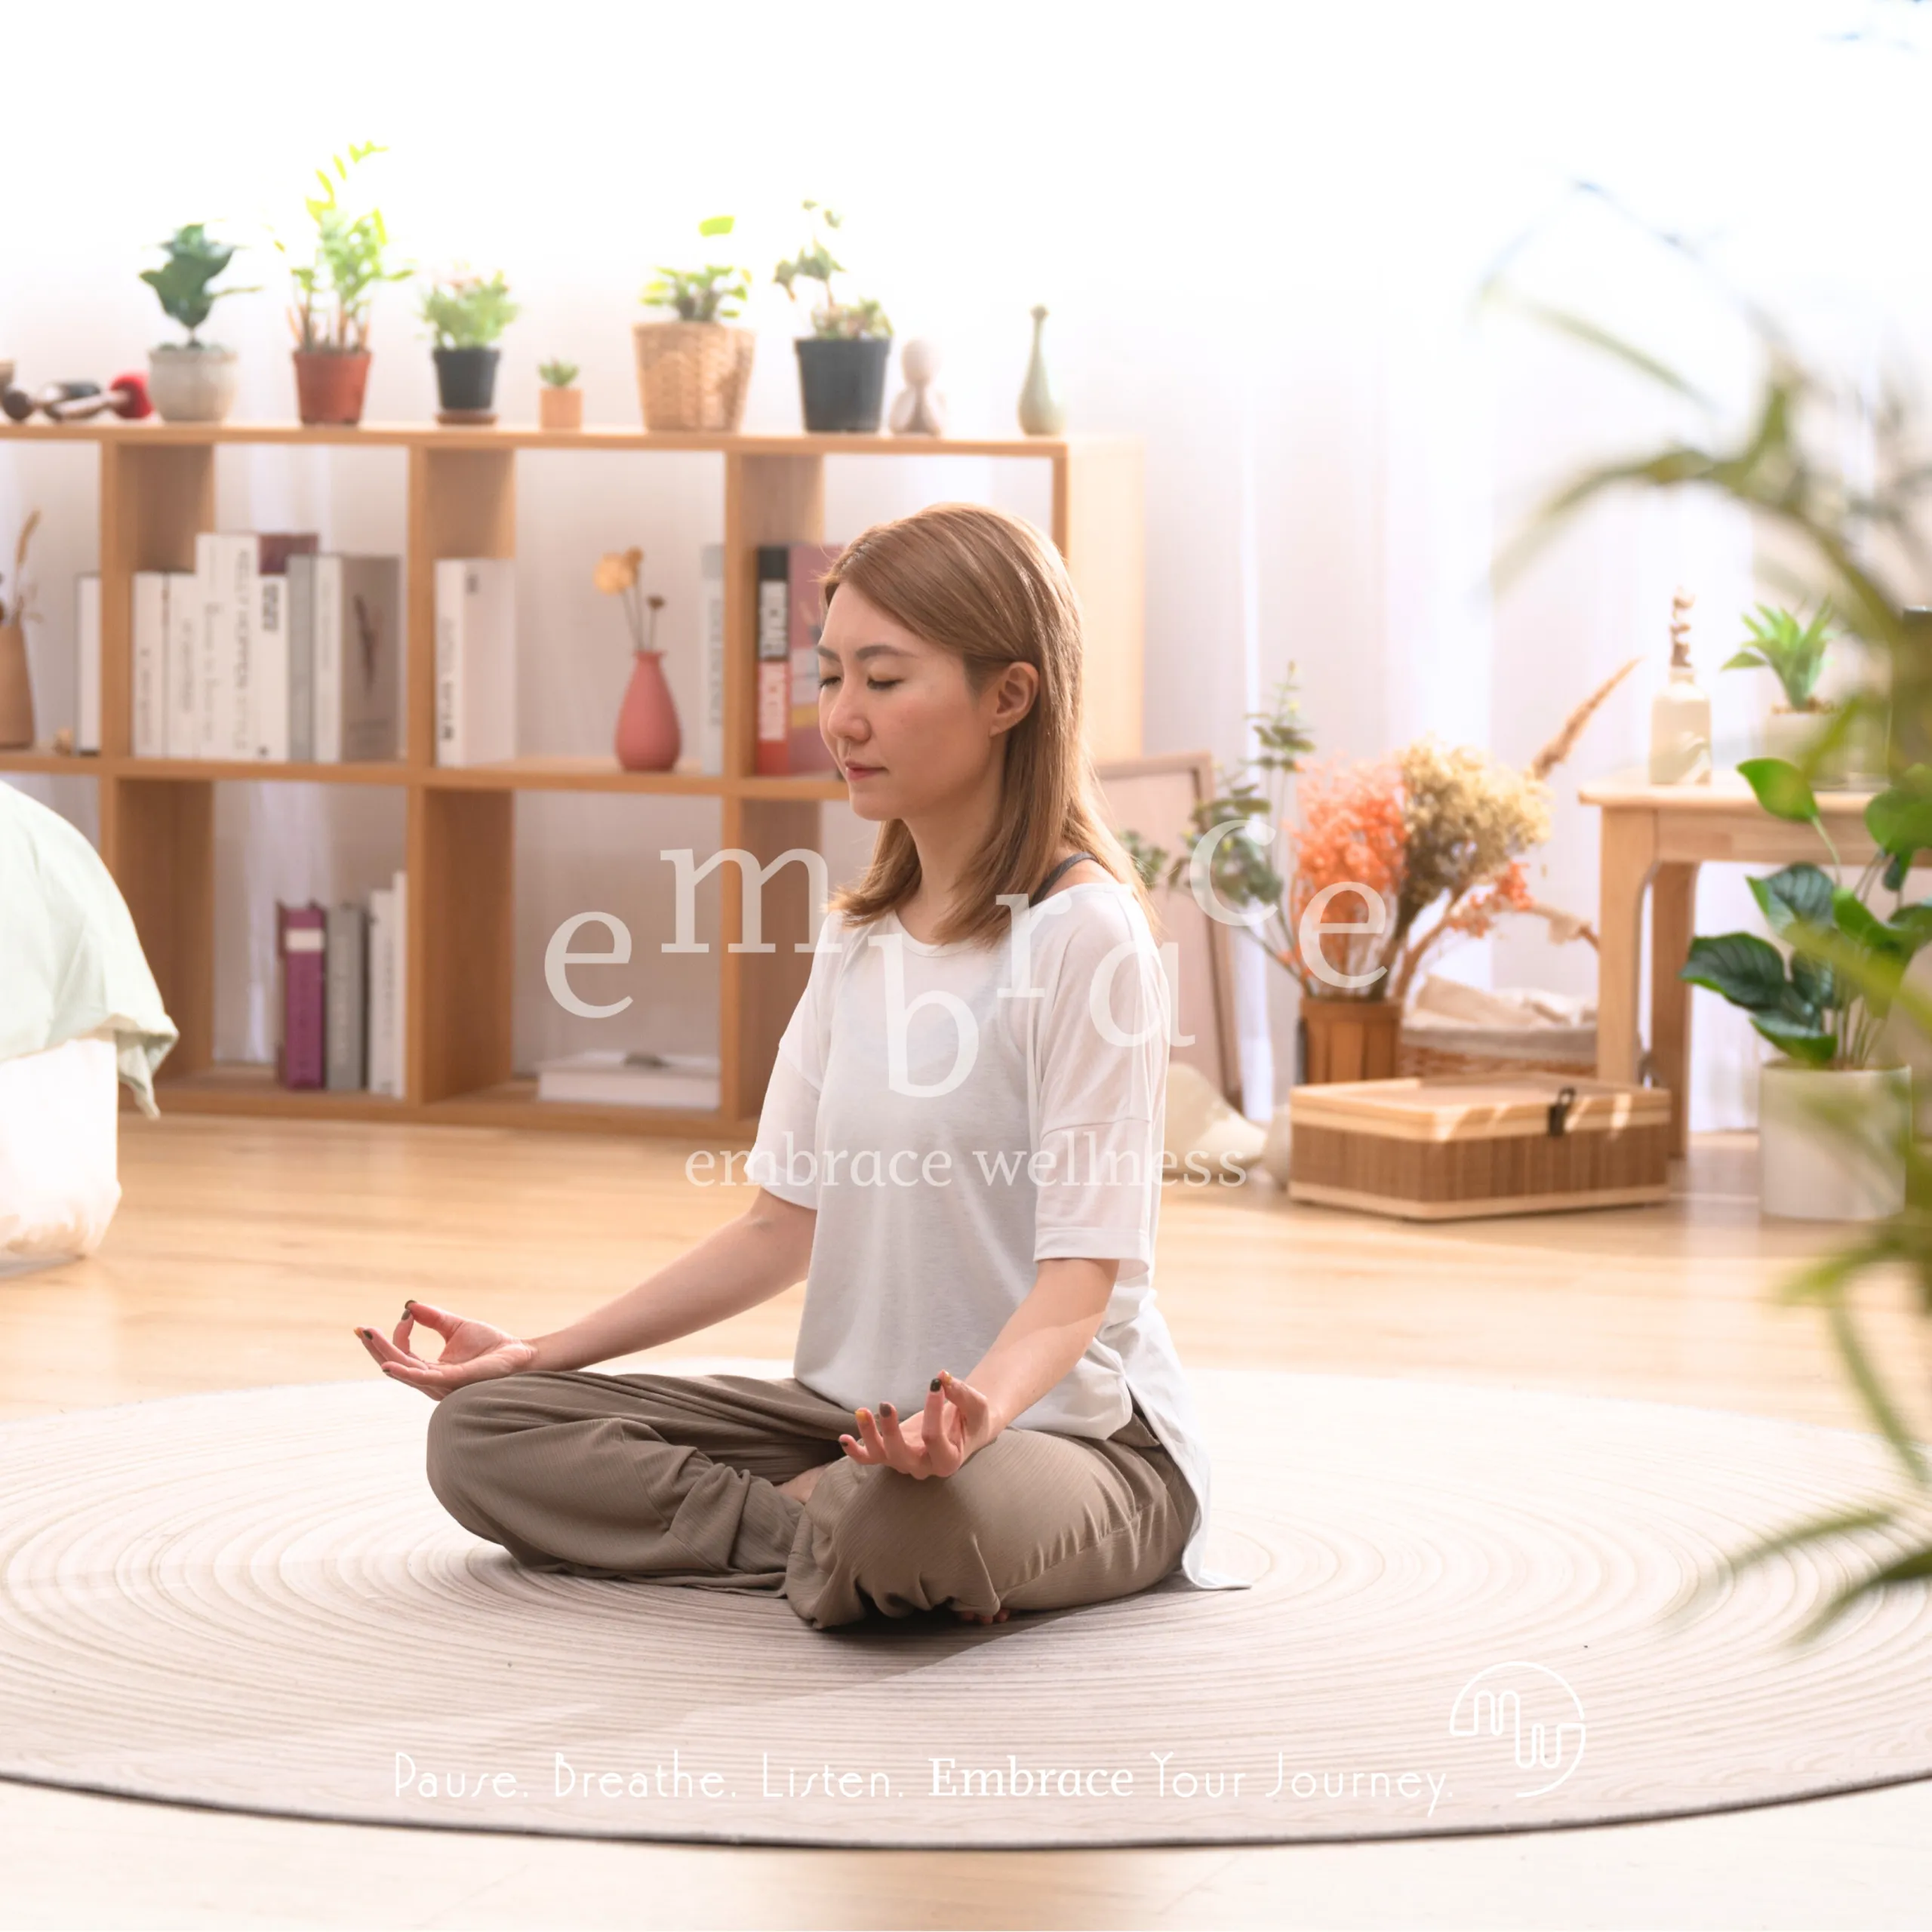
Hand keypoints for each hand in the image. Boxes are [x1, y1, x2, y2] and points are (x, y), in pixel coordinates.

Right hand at [353, 1300, 536, 1400]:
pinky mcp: (455, 1381)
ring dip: (385, 1355)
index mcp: (432, 1370)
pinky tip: (391, 1364)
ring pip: (406, 1372)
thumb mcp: (457, 1327)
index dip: (398, 1335)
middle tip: (361, 1331)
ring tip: (370, 1338)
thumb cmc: (492, 1345)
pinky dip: (406, 1372)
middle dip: (377, 1348)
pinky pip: (425, 1379)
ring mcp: (443, 1384)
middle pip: (396, 1366)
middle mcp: (433, 1381)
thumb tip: (410, 1305)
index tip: (406, 1313)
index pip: (403, 1355)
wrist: (520, 1354)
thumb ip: (434, 1318)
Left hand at [840, 1369, 998, 1479]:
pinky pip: (870, 1458)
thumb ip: (961, 1394)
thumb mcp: (976, 1405)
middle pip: (901, 1455)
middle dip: (890, 1432)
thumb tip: (942, 1377)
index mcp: (948, 1460)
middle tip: (886, 1404)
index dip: (932, 1410)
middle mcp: (924, 1467)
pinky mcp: (892, 1452)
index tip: (935, 1383)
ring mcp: (905, 1462)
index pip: (933, 1438)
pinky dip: (856, 1451)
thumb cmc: (973, 1417)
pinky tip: (844, 1438)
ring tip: (862, 1411)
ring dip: (868, 1435)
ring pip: (882, 1456)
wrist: (966, 1426)